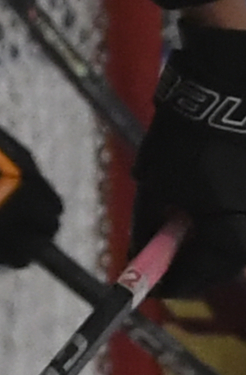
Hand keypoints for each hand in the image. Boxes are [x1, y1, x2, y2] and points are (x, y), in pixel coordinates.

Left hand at [133, 27, 245, 295]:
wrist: (229, 90)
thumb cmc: (189, 140)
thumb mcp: (156, 188)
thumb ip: (147, 230)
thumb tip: (138, 256)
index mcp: (230, 238)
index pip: (196, 279)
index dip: (166, 284)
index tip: (146, 285)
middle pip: (221, 264)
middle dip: (189, 262)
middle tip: (162, 253)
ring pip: (235, 241)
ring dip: (206, 237)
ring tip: (181, 216)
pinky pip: (241, 215)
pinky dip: (222, 216)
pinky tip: (203, 197)